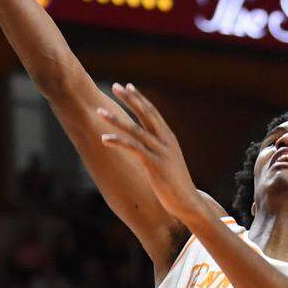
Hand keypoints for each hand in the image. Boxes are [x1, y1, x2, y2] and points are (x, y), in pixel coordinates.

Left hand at [96, 84, 204, 223]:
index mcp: (169, 138)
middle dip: (130, 99)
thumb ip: (157, 149)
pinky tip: (104, 138)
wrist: (187, 202)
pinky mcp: (154, 165)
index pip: (153, 112)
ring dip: (116, 119)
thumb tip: (145, 143)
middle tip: (116, 86)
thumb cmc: (175, 183)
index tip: (128, 86)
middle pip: (146, 114)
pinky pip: (133, 149)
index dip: (140, 98)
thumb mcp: (168, 161)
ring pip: (135, 130)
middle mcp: (165, 141)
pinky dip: (118, 142)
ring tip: (100, 111)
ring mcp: (161, 152)